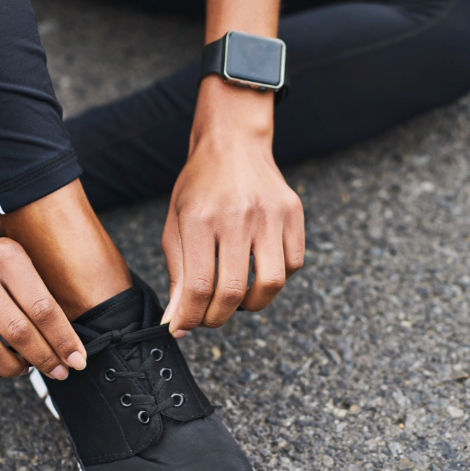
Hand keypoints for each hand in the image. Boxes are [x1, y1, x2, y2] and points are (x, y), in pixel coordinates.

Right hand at [0, 227, 85, 387]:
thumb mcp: (15, 259)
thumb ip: (39, 293)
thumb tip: (68, 344)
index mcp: (4, 256)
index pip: (43, 308)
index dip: (63, 340)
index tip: (77, 360)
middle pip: (18, 332)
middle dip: (44, 358)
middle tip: (57, 371)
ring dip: (12, 368)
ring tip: (24, 368)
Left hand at [161, 77, 304, 335]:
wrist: (233, 143)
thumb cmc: (199, 186)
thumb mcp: (176, 224)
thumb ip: (177, 273)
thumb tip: (177, 320)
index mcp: (200, 218)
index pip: (199, 286)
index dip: (191, 317)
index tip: (184, 327)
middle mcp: (237, 215)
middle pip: (232, 290)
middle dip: (217, 318)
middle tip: (208, 319)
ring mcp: (270, 213)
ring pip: (271, 283)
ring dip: (251, 304)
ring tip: (237, 301)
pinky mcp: (293, 212)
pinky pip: (292, 263)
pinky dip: (276, 278)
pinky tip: (258, 271)